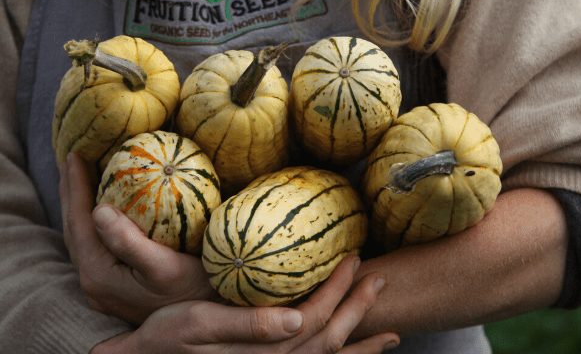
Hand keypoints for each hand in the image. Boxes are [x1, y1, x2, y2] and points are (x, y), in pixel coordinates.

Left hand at [60, 153, 214, 322]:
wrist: (209, 320)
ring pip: (82, 237)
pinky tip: (101, 210)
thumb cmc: (194, 290)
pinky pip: (95, 244)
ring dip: (78, 206)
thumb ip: (129, 241)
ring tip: (79, 178)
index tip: (75, 155)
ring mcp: (102, 285)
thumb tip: (98, 210)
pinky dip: (92, 221)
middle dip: (71, 192)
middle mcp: (93, 281)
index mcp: (99, 274)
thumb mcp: (165, 266)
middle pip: (73, 229)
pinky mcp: (114, 284)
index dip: (75, 188)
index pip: (79, 223)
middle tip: (71, 158)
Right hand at [93, 257, 398, 353]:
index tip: (353, 258)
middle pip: (330, 339)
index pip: (314, 319)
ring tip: (390, 332)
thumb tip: (298, 320)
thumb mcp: (198, 325)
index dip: (337, 290)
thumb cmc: (167, 337)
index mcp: (264, 351)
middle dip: (357, 309)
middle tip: (379, 278)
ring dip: (360, 343)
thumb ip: (248, 324)